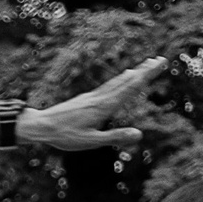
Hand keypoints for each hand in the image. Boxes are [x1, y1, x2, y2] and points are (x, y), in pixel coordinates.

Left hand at [18, 57, 162, 151]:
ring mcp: (93, 97)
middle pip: (127, 81)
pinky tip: (122, 78)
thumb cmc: (65, 136)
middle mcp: (100, 98)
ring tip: (145, 65)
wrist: (41, 126)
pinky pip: (108, 86)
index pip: (130, 88)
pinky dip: (119, 80)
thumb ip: (115, 137)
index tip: (159, 64)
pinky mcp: (86, 99)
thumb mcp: (91, 142)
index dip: (146, 76)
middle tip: (161, 59)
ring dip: (133, 73)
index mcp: (104, 107)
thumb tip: (139, 134)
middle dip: (145, 70)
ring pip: (117, 82)